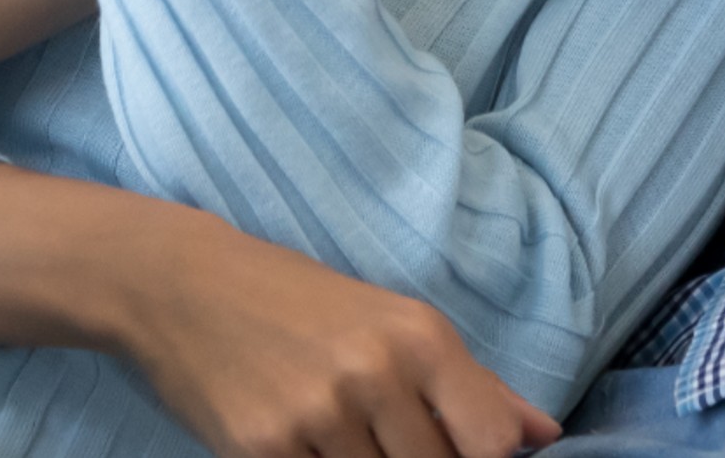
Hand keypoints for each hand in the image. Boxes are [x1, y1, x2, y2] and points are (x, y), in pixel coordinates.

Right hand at [115, 224, 560, 457]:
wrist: (181, 283)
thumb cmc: (296, 302)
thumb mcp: (391, 321)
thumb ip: (472, 384)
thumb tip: (543, 435)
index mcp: (418, 336)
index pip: (489, 443)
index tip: (459, 457)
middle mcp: (373, 373)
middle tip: (381, 438)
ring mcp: (316, 415)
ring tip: (340, 436)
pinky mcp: (261, 450)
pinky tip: (303, 447)